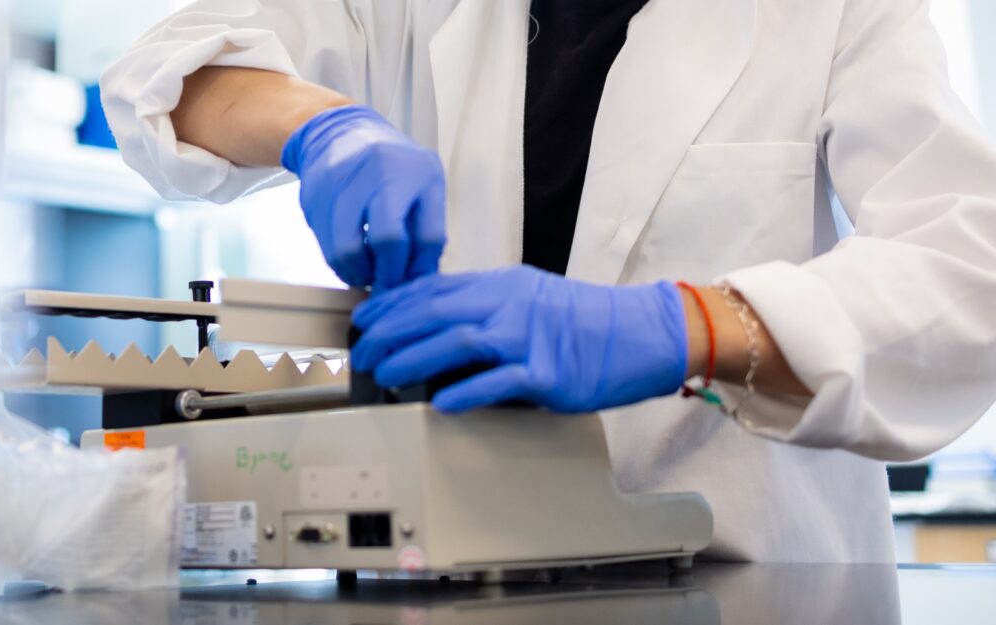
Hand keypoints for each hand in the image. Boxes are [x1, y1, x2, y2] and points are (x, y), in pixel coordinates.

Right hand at [281, 105, 446, 289]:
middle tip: (384, 285)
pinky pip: (325, 244)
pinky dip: (338, 262)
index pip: (427, 235)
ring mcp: (343, 182)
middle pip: (387, 240)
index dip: (419, 268)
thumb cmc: (393, 167)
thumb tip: (420, 279)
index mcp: (418, 173)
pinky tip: (349, 260)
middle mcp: (381, 172)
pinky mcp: (314, 196)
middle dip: (387, 274)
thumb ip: (428, 231)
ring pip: (348, 249)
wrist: (339, 132)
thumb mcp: (425, 186)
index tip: (410, 283)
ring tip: (365, 275)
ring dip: (358, 273)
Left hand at [350, 266, 687, 412]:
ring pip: (457, 341)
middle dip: (389, 332)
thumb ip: (487, 308)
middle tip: (362, 352)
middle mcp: (511, 305)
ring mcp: (529, 337)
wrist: (643, 332)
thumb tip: (439, 326)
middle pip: (435, 311)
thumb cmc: (587, 320)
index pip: (434, 289)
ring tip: (386, 374)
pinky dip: (466, 392)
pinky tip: (442, 402)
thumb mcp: (531, 298)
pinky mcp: (548, 372)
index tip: (364, 319)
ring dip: (413, 358)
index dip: (391, 304)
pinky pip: (498, 382)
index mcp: (503, 285)